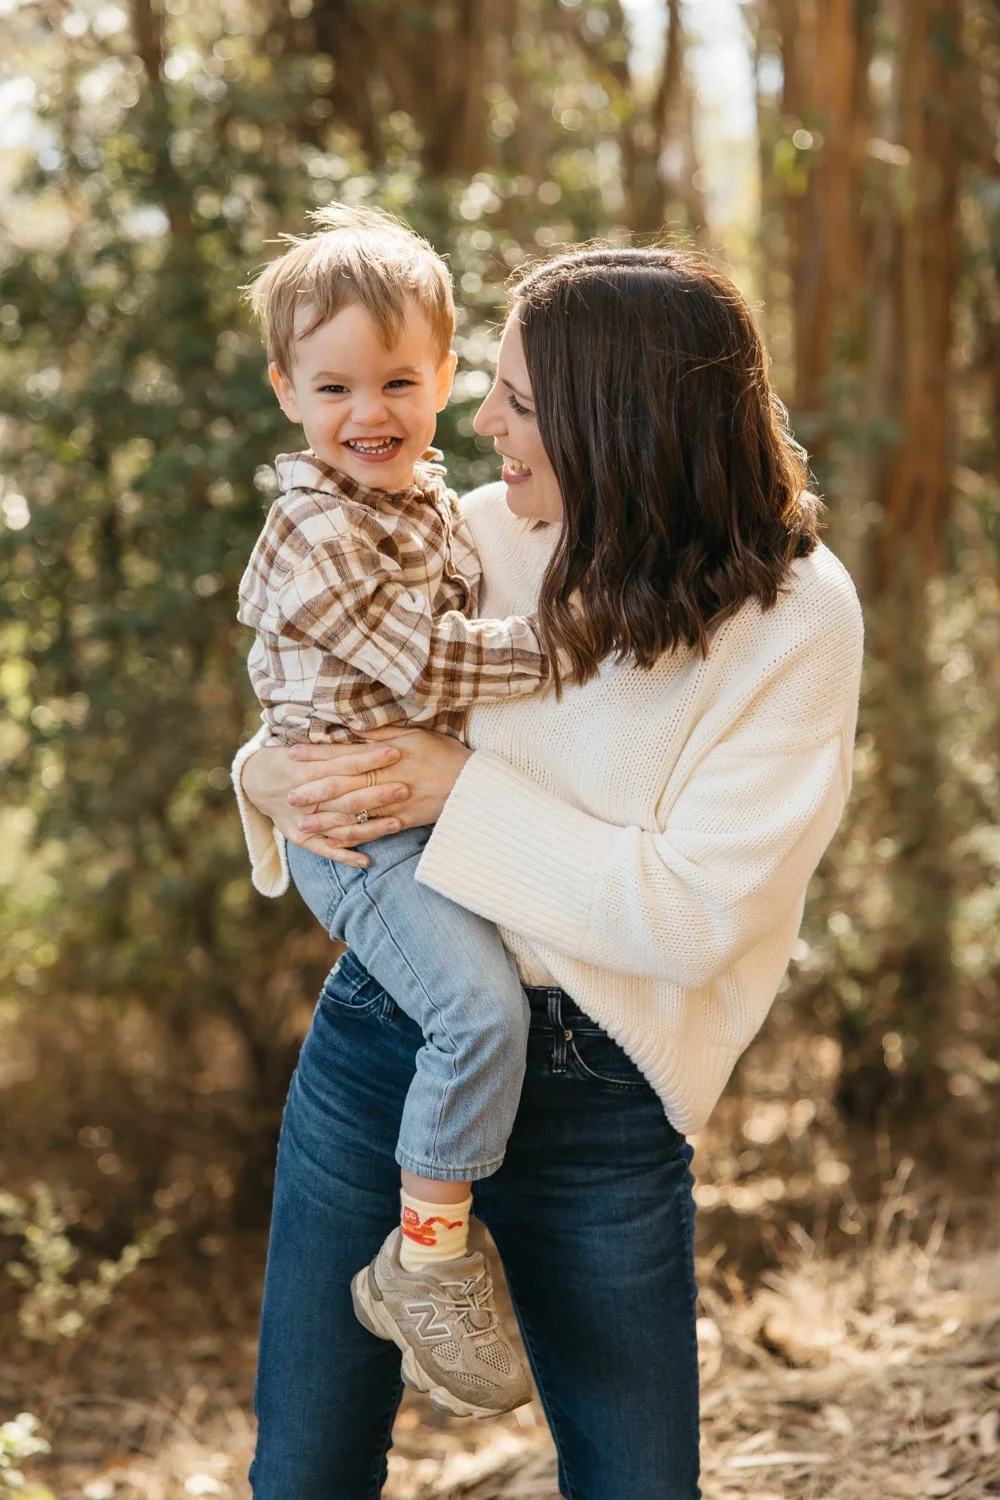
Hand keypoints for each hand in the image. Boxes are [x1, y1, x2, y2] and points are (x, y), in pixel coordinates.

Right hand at [239, 739, 409, 867]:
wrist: (251, 781)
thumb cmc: (284, 758)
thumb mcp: (303, 747)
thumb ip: (333, 745)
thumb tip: (367, 732)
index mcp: (306, 770)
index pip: (345, 764)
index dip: (370, 758)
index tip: (396, 752)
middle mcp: (305, 798)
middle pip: (347, 797)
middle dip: (377, 793)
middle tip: (405, 789)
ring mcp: (302, 822)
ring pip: (341, 826)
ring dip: (370, 827)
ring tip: (398, 824)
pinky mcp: (300, 839)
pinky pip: (325, 851)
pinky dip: (345, 857)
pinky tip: (367, 861)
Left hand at [290, 727, 471, 865]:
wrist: (475, 784)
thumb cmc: (444, 754)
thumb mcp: (415, 735)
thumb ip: (381, 735)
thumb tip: (351, 728)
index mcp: (387, 754)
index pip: (345, 752)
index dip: (317, 754)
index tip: (292, 753)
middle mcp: (388, 778)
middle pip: (344, 784)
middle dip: (314, 790)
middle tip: (288, 796)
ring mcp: (395, 802)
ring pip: (354, 811)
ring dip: (327, 819)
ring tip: (302, 825)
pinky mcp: (403, 821)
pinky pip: (374, 831)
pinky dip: (353, 838)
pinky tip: (333, 843)